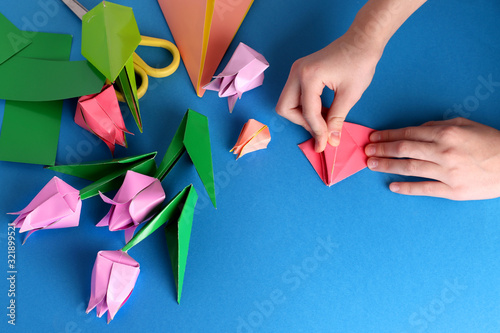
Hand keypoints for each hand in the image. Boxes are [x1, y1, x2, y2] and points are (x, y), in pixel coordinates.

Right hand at [276, 33, 381, 151]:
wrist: (361, 41)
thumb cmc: (359, 63)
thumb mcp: (350, 95)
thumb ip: (337, 120)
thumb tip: (331, 141)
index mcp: (308, 76)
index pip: (307, 112)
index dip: (317, 131)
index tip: (326, 144)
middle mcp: (296, 72)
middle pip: (285, 108)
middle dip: (302, 122)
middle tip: (321, 131)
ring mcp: (296, 71)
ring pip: (287, 103)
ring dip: (303, 116)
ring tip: (324, 121)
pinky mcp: (300, 72)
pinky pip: (295, 96)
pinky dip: (305, 107)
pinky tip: (323, 111)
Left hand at [365, 117, 499, 199]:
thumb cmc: (489, 143)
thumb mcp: (465, 125)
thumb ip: (438, 126)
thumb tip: (416, 130)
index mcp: (446, 133)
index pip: (408, 134)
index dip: (387, 136)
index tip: (373, 137)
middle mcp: (443, 151)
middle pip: (404, 149)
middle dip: (381, 149)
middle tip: (366, 151)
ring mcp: (447, 172)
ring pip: (409, 168)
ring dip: (387, 165)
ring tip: (372, 164)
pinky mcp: (452, 190)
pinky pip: (423, 188)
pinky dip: (406, 187)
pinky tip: (392, 186)